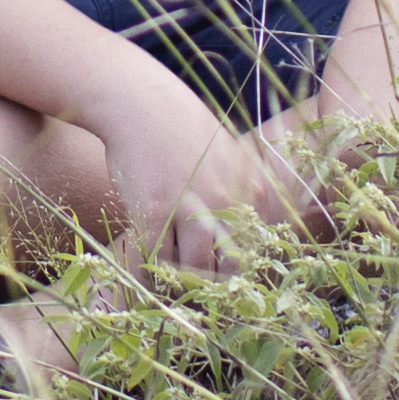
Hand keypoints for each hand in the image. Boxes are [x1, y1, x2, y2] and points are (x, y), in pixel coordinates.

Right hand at [98, 79, 319, 269]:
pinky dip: (149, 275)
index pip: (255, 254)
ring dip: (178, 283)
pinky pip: (156, 262)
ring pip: (192, 271)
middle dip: (211, 287)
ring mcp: (191, 208)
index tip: (221, 288)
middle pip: (227, 269)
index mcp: (253, 192)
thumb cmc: (184, 133)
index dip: (237, 277)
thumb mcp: (229, 160)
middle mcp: (229, 202)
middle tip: (194, 296)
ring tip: (168, 285)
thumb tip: (241, 248)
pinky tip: (145, 274)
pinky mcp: (155, 212)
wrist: (143, 103)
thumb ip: (241, 198)